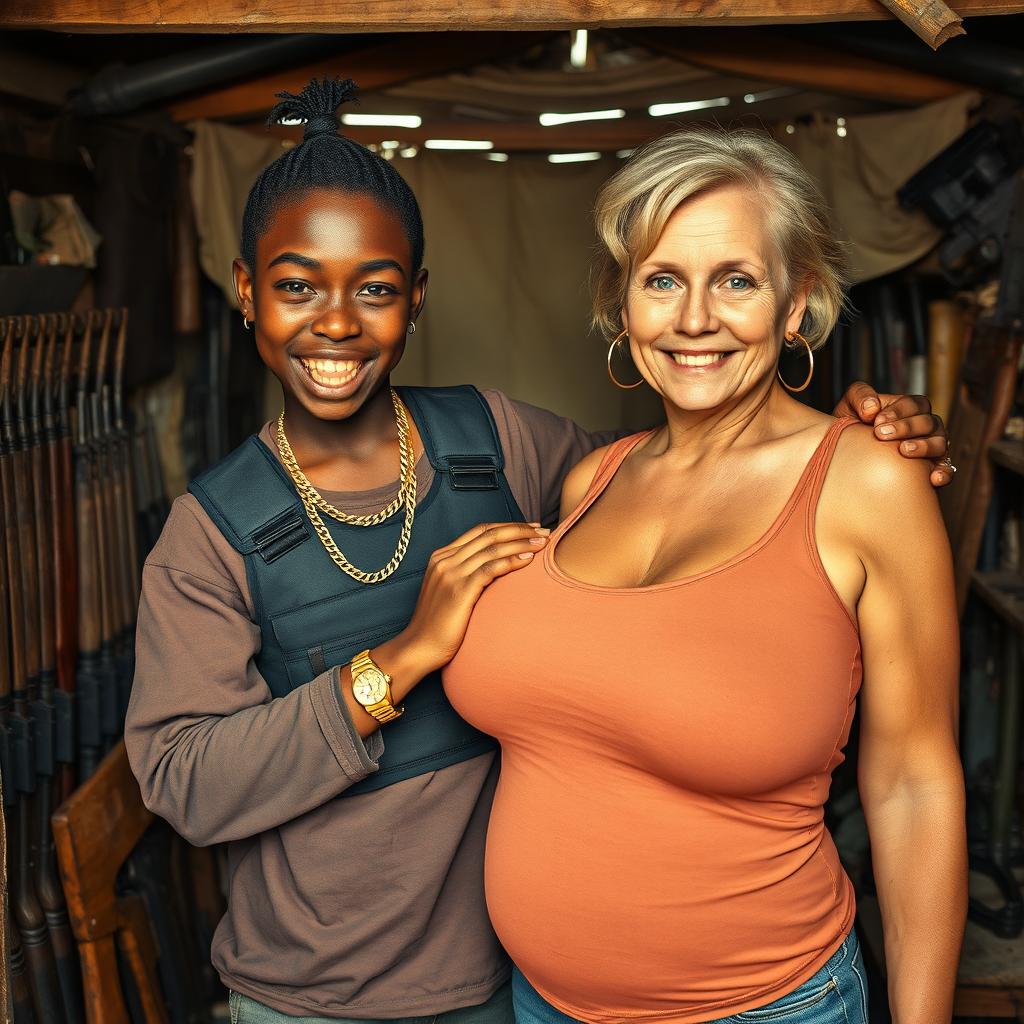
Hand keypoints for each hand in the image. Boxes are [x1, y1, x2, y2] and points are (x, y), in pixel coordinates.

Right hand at [402, 521, 549, 671]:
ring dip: (521, 543)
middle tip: (543, 532)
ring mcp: (451, 574)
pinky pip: (490, 568)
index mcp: (442, 556)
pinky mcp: (459, 590)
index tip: (531, 528)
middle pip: (489, 534)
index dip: (508, 526)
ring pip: (492, 548)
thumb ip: (466, 575)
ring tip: (543, 544)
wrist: (419, 647)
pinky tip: (528, 560)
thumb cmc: (438, 625)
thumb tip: (497, 568)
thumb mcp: (450, 591)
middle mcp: (445, 560)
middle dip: (520, 530)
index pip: (481, 530)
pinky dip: (511, 561)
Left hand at [834, 382, 951, 487]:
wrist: (848, 457)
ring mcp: (931, 447)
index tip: (877, 420)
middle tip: (882, 435)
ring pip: (940, 443)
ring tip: (903, 450)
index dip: (898, 411)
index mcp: (910, 408)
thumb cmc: (851, 427)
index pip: (915, 404)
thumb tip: (872, 408)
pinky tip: (934, 478)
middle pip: (928, 422)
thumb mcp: (849, 406)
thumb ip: (859, 396)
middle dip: (906, 427)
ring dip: (924, 446)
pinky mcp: (931, 469)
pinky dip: (944, 473)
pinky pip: (947, 470)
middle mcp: (925, 426)